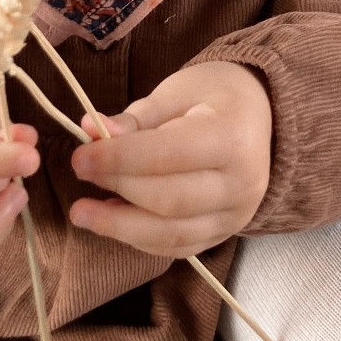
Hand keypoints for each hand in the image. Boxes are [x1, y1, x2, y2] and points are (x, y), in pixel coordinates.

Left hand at [69, 61, 271, 258]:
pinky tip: (113, 219)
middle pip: (168, 200)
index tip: (80, 157)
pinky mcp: (225, 233)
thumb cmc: (214, 95)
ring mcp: (237, 214)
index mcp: (232, 138)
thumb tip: (90, 130)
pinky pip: (177, 247)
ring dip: (120, 226)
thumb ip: (136, 119)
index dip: (118, 159)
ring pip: (171, 234)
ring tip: (83, 212)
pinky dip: (139, 238)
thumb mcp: (176, 92)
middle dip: (117, 188)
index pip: (166, 156)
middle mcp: (242, 184)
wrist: (260, 114)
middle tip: (80, 173)